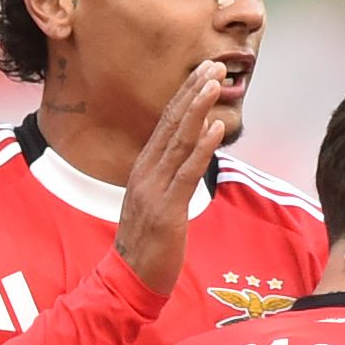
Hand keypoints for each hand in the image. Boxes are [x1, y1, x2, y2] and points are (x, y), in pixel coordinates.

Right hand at [108, 56, 243, 304]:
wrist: (128, 280)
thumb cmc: (147, 244)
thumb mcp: (156, 202)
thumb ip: (169, 177)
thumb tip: (188, 157)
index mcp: (145, 168)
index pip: (167, 123)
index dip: (186, 95)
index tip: (204, 71)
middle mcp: (146, 172)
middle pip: (172, 123)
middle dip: (194, 91)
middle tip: (214, 64)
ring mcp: (154, 189)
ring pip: (179, 141)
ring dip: (198, 109)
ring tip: (215, 83)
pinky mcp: (166, 210)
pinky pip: (186, 173)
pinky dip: (202, 148)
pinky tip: (216, 128)